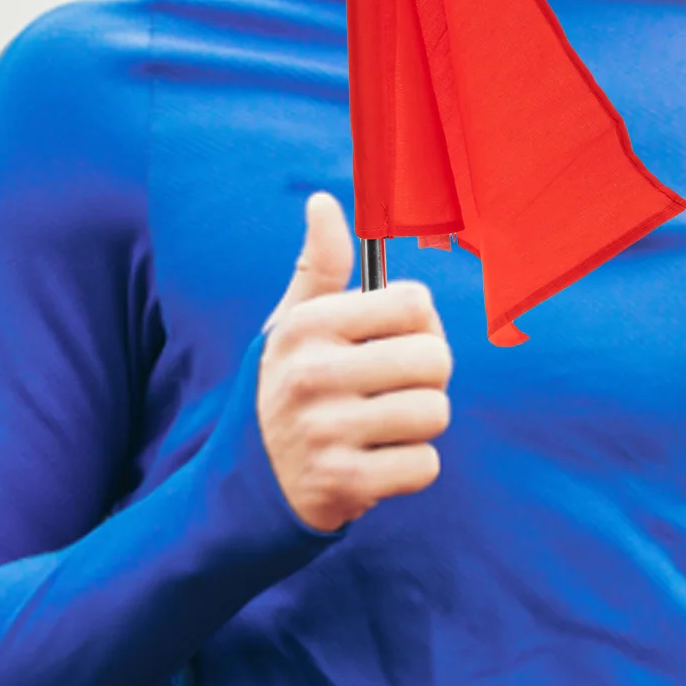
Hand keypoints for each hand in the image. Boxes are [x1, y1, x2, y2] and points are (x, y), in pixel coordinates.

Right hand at [258, 193, 453, 532]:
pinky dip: (411, 468)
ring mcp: (327, 432)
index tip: (397, 342)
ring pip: (436, 413)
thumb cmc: (288, 389)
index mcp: (307, 326)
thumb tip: (324, 202)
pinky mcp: (344, 484)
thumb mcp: (291, 327)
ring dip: (420, 425)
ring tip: (384, 428)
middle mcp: (312, 374)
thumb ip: (319, 268)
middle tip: (396, 390)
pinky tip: (378, 463)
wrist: (250, 482)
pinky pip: (426, 466)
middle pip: (435, 359)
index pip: (415, 304)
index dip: (421, 325)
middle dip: (429, 378)